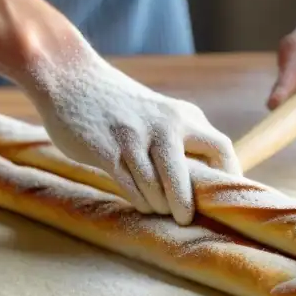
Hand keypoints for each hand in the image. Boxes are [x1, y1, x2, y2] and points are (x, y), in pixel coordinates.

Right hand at [21, 30, 239, 224]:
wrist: (69, 75)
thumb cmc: (118, 105)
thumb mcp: (159, 113)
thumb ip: (180, 139)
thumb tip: (203, 183)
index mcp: (182, 115)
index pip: (221, 147)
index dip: (227, 177)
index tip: (221, 200)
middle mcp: (164, 124)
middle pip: (191, 174)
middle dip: (188, 203)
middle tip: (186, 219)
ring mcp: (134, 137)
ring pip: (157, 187)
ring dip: (159, 205)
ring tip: (158, 210)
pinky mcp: (105, 149)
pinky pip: (131, 186)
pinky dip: (138, 200)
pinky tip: (140, 203)